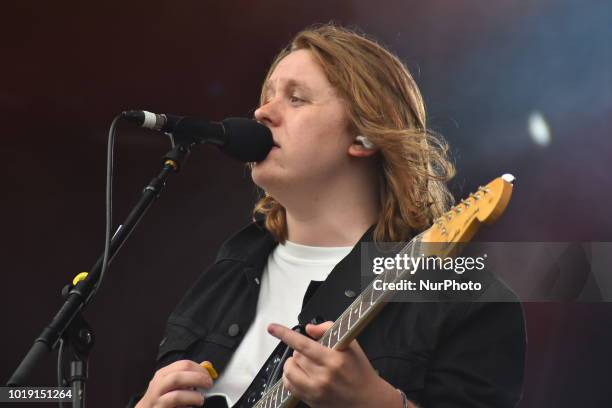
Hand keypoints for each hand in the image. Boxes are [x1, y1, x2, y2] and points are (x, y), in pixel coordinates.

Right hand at [136, 360, 212, 407]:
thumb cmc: (162, 396)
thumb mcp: (173, 381)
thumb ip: (189, 374)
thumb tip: (207, 365)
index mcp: (163, 374)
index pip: (183, 365)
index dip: (200, 369)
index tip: (209, 376)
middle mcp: (158, 386)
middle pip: (178, 377)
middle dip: (197, 379)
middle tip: (208, 385)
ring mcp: (157, 401)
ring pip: (176, 396)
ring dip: (192, 397)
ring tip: (200, 399)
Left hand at [267, 322, 402, 407]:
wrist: (368, 400)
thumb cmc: (360, 371)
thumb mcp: (351, 345)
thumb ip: (329, 330)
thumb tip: (309, 329)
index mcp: (334, 359)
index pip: (303, 344)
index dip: (285, 334)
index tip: (273, 328)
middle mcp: (323, 376)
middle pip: (296, 356)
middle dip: (300, 351)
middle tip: (312, 353)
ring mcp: (316, 390)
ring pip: (289, 371)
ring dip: (293, 364)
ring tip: (303, 363)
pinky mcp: (312, 401)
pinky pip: (290, 386)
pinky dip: (290, 377)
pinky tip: (298, 374)